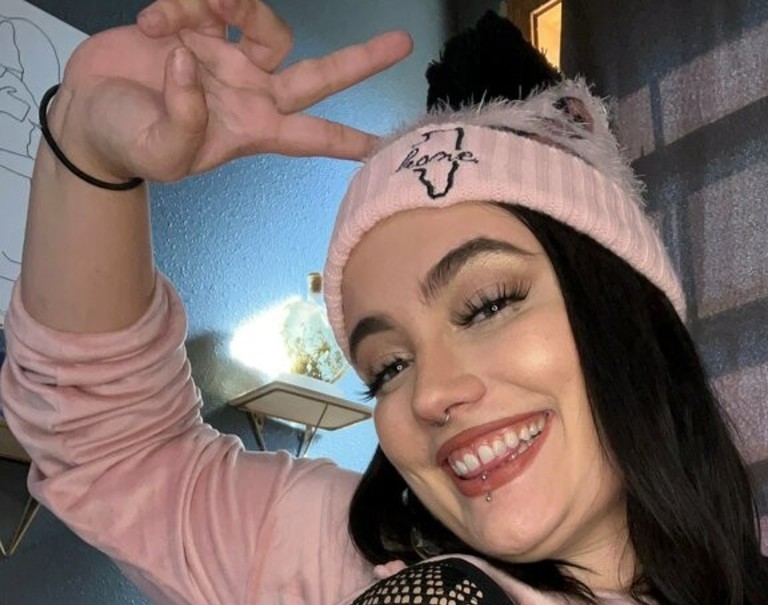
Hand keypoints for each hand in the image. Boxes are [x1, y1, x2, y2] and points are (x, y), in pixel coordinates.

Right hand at [57, 0, 411, 183]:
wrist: (90, 111)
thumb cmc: (129, 144)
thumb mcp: (160, 151)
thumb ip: (183, 120)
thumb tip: (194, 60)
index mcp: (252, 129)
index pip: (312, 137)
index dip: (348, 141)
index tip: (386, 145)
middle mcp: (250, 90)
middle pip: (318, 74)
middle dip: (359, 60)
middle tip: (401, 42)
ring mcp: (228, 56)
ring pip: (259, 18)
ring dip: (228, 6)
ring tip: (179, 19)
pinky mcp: (199, 24)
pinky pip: (207, 0)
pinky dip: (177, 4)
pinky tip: (151, 23)